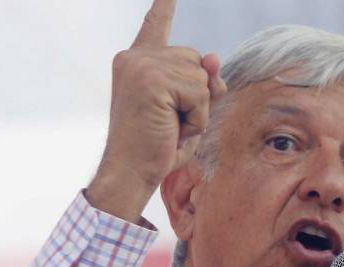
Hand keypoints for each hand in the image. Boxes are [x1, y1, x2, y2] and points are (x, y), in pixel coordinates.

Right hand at [85, 0, 226, 220]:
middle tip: (169, 122)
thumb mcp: (187, 110)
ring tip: (169, 127)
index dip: (163, 5)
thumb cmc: (156, 148)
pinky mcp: (152, 79)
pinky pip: (200, 93)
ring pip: (202, 78)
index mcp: (136, 61)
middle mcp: (135, 57)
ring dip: (197, 110)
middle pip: (197, 60)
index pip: (155, 25)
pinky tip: (172, 129)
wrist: (129, 173)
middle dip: (197, 95)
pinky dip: (196, 117)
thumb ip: (203, 82)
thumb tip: (214, 58)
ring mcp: (142, 65)